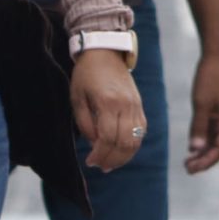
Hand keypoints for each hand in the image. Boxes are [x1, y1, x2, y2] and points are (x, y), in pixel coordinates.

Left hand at [70, 50, 145, 172]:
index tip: (90, 162)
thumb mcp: (77, 98)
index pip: (107, 137)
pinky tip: (120, 152)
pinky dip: (132, 145)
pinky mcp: (140, 106)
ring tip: (109, 164)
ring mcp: (136, 106)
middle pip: (125, 142)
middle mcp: (126, 105)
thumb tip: (95, 145)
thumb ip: (85, 123)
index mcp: (108, 102)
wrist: (106, 53)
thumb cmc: (86, 75)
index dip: (99, 154)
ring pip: (136, 140)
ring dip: (124, 157)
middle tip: (99, 167)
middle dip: (112, 160)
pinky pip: (141, 131)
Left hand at [186, 50, 218, 173]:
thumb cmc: (209, 78)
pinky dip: (203, 141)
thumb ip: (199, 126)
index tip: (192, 169)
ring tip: (188, 162)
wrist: (217, 57)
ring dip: (203, 153)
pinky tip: (192, 147)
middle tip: (187, 169)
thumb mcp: (201, 103)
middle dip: (205, 160)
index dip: (207, 161)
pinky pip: (212, 132)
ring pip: (216, 141)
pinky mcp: (218, 111)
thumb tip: (195, 149)